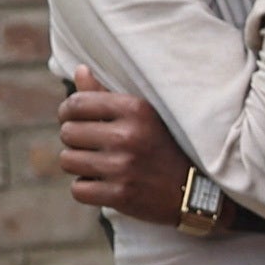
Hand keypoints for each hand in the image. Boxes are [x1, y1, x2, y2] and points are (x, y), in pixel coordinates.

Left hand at [57, 71, 190, 223]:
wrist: (197, 191)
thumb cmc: (163, 146)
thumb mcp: (144, 114)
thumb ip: (107, 93)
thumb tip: (79, 69)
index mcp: (135, 109)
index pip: (76, 103)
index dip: (67, 111)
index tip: (74, 119)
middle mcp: (128, 136)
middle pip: (68, 132)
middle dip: (74, 140)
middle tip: (92, 145)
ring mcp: (123, 167)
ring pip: (67, 161)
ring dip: (78, 164)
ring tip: (98, 164)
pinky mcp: (120, 195)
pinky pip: (77, 189)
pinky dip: (87, 188)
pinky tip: (104, 183)